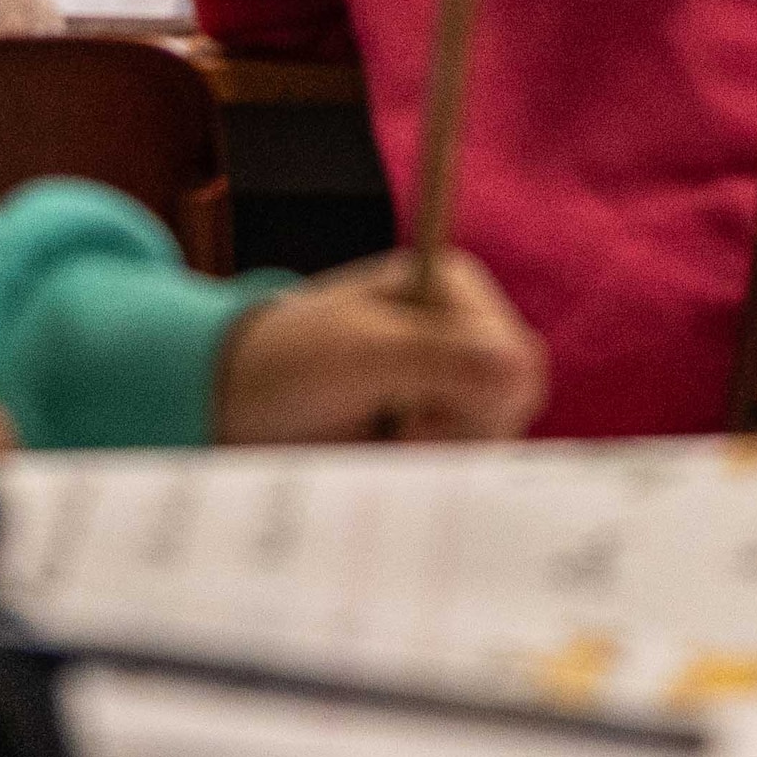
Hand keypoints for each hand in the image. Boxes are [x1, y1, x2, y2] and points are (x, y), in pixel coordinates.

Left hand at [214, 251, 547, 443]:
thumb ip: (439, 359)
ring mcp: (452, 377)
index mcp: (452, 288)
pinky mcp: (438, 420)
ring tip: (386, 441)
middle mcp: (461, 328)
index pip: (517, 356)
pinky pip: (471, 456)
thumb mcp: (358, 357)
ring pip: (497, 433)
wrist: (234, 408)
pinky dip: (434, 468)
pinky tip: (392, 456)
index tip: (410, 417)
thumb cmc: (286, 364)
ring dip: (442, 453)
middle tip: (394, 431)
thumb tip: (522, 368)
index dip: (478, 400)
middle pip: (514, 400)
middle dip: (458, 430)